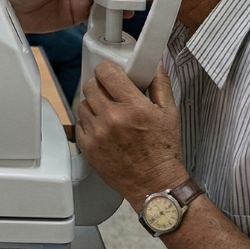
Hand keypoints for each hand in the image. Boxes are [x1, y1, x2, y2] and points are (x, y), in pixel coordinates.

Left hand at [75, 61, 185, 209]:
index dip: (109, 70)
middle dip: (102, 86)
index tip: (113, 74)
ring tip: (110, 114)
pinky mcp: (87, 147)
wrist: (154, 185)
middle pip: (91, 85)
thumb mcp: (170, 113)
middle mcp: (112, 119)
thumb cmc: (164, 151)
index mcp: (133, 107)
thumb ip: (160, 84)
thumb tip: (155, 63)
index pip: (106, 72)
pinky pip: (79, 123)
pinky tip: (104, 129)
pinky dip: (89, 123)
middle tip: (112, 94)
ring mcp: (97, 134)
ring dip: (94, 105)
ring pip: (83, 104)